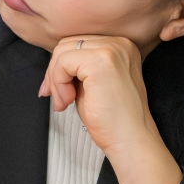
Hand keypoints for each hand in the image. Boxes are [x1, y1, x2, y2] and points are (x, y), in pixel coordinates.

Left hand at [39, 35, 181, 183]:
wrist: (131, 141)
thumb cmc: (113, 119)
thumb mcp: (94, 84)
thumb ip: (79, 68)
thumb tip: (52, 64)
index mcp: (120, 46)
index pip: (78, 44)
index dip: (61, 67)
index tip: (57, 91)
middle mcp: (119, 43)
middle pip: (68, 44)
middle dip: (55, 72)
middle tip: (58, 98)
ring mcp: (112, 50)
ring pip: (62, 52)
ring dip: (56, 80)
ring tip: (65, 102)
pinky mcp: (101, 61)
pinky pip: (63, 62)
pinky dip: (58, 83)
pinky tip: (68, 101)